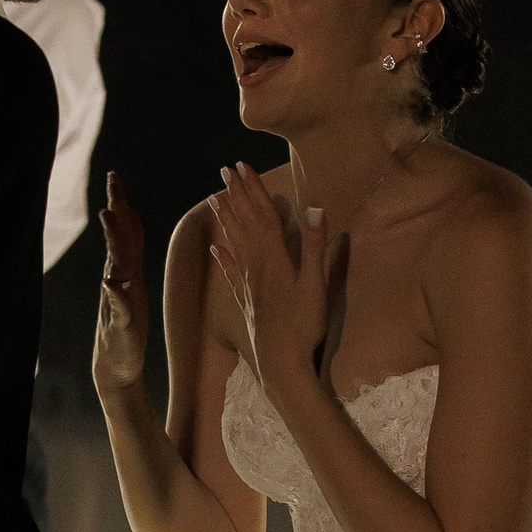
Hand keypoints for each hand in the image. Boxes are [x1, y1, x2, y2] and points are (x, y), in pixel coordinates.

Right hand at [92, 170, 149, 398]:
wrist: (117, 366)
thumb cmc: (126, 324)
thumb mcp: (131, 283)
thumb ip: (129, 254)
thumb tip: (129, 221)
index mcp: (125, 271)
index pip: (123, 232)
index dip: (119, 204)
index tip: (114, 175)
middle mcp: (118, 281)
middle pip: (117, 239)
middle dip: (115, 209)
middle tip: (112, 181)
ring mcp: (117, 302)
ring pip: (115, 266)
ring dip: (113, 242)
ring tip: (107, 218)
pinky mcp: (121, 325)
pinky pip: (118, 307)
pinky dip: (115, 295)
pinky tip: (111, 283)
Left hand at [206, 163, 328, 396]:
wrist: (281, 366)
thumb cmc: (303, 327)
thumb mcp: (316, 285)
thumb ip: (315, 246)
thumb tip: (316, 207)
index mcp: (275, 259)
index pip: (262, 215)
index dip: (253, 189)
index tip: (243, 165)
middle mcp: (257, 268)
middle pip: (245, 224)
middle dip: (236, 195)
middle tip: (225, 171)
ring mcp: (249, 286)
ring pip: (235, 244)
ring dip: (227, 220)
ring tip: (216, 199)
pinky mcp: (247, 304)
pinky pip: (232, 275)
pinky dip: (223, 259)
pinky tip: (215, 249)